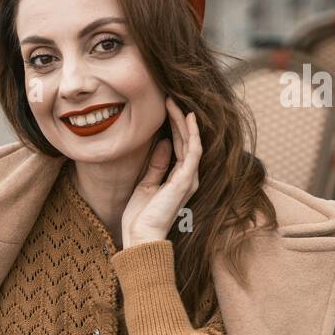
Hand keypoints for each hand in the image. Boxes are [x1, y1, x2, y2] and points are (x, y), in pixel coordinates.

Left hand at [121, 96, 201, 247]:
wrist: (141, 236)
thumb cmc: (141, 216)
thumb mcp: (146, 184)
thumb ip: (156, 165)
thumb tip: (161, 143)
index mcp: (178, 179)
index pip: (178, 146)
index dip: (173, 126)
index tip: (164, 109)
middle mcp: (188, 177)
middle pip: (185, 141)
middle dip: (178, 119)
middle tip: (168, 98)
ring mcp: (189, 179)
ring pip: (190, 142)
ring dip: (183, 121)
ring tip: (174, 103)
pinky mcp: (186, 181)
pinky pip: (193, 151)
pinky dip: (192, 133)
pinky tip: (188, 118)